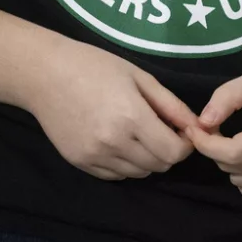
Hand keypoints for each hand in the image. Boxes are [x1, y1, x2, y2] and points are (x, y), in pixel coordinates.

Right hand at [26, 42, 197, 180]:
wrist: (44, 74)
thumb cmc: (94, 66)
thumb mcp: (139, 76)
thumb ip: (171, 105)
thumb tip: (197, 126)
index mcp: (131, 117)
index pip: (173, 152)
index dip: (184, 144)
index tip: (181, 131)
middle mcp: (114, 142)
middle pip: (158, 166)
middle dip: (167, 151)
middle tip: (160, 130)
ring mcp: (95, 155)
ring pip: (138, 173)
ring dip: (147, 158)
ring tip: (137, 133)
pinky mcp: (80, 163)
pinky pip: (115, 175)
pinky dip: (125, 164)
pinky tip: (118, 141)